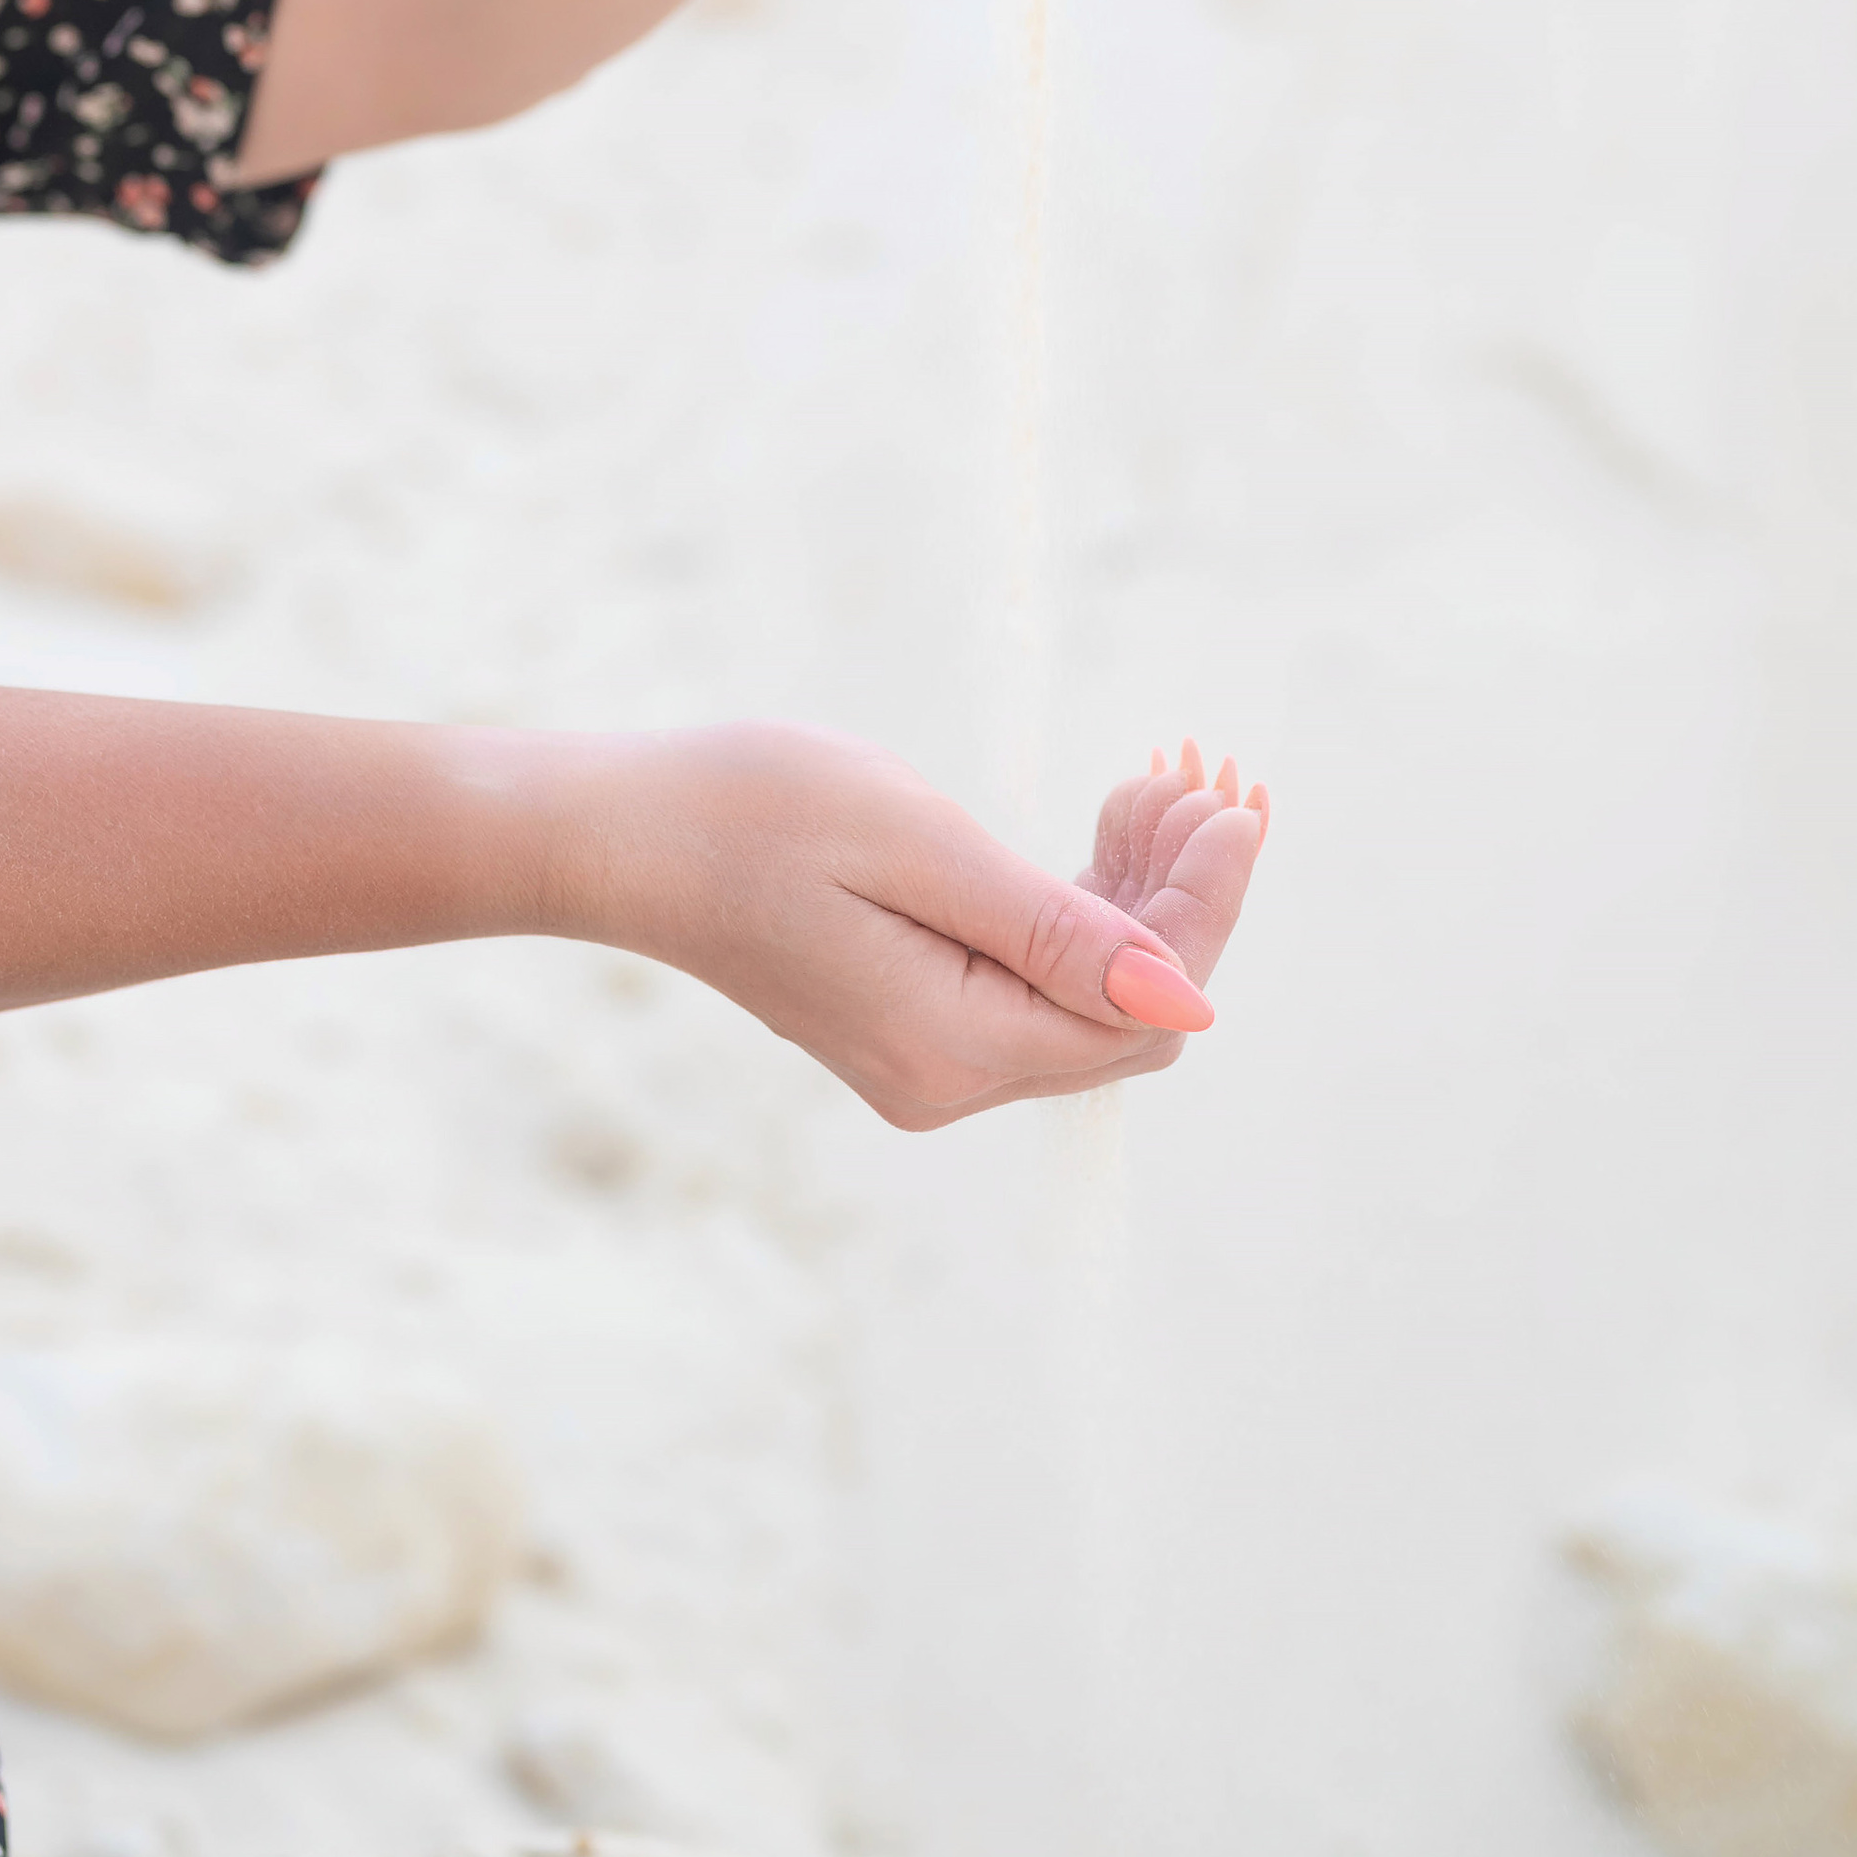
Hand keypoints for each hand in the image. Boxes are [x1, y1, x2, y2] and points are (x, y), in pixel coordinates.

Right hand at [577, 722, 1269, 1130]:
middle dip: (1184, 896)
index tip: (1234, 800)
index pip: (1147, 1005)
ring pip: (1092, 998)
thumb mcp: (920, 848)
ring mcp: (928, 1062)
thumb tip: (1187, 994)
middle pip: (1131, 1013)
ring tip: (1150, 787)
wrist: (622, 836)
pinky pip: (1038, 986)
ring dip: (1140, 894)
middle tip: (1195, 776)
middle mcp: (948, 1080)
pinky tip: (1098, 830)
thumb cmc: (752, 814)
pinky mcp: (913, 1026)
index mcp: (953, 1047)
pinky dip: (1085, 910)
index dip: (1207, 905)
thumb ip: (1055, 929)